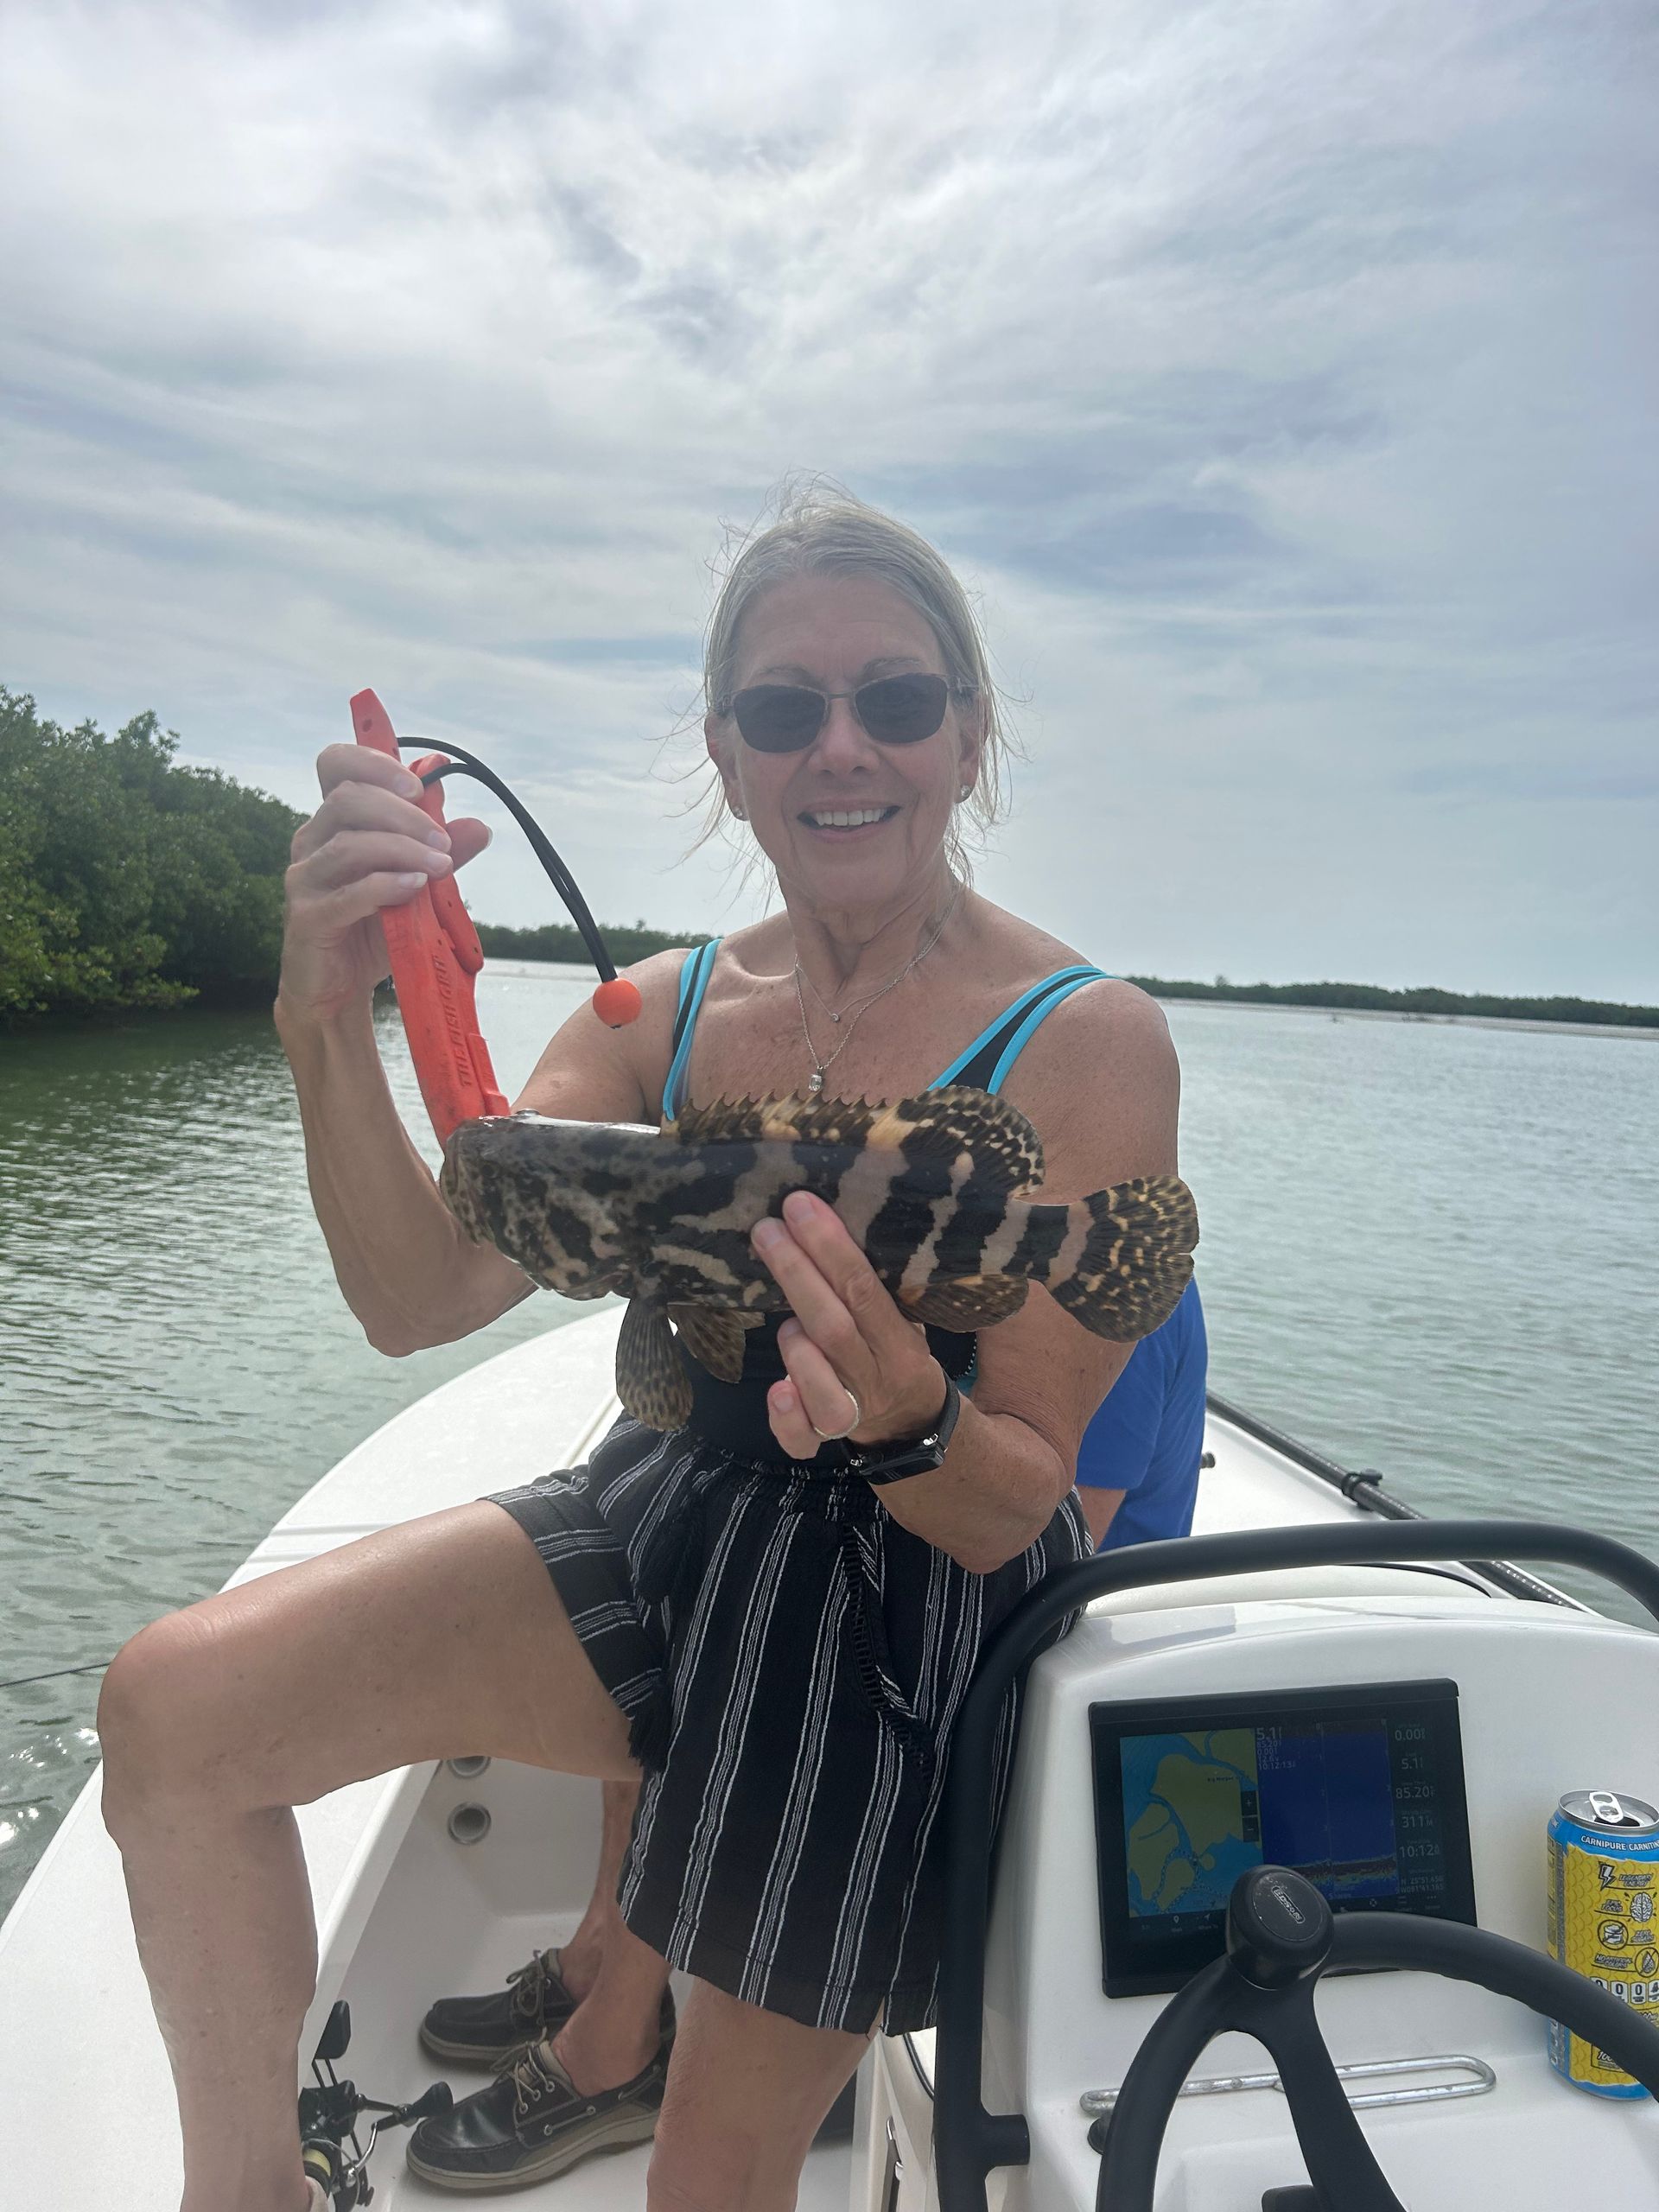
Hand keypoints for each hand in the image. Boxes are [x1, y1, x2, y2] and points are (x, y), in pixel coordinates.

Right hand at [277, 743, 492, 1025]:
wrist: (338, 987)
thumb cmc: (371, 928)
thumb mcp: (415, 886)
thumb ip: (441, 854)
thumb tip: (478, 827)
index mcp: (333, 821)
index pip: (335, 764)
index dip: (373, 760)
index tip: (417, 785)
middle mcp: (311, 841)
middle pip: (347, 799)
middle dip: (403, 814)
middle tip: (442, 841)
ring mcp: (304, 879)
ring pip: (349, 844)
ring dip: (402, 849)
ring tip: (440, 866)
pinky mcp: (307, 917)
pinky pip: (347, 893)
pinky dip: (385, 885)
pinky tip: (413, 887)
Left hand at [751, 1191, 946, 1460]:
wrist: (912, 1420)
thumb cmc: (893, 1347)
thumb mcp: (902, 1316)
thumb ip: (875, 1285)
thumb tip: (825, 1216)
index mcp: (902, 1343)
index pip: (865, 1291)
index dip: (831, 1248)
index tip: (800, 1206)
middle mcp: (876, 1378)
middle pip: (834, 1329)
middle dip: (797, 1275)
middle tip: (767, 1230)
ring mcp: (851, 1412)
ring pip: (823, 1386)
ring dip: (796, 1346)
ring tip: (781, 1317)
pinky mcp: (821, 1437)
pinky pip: (803, 1438)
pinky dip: (787, 1417)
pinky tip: (775, 1390)